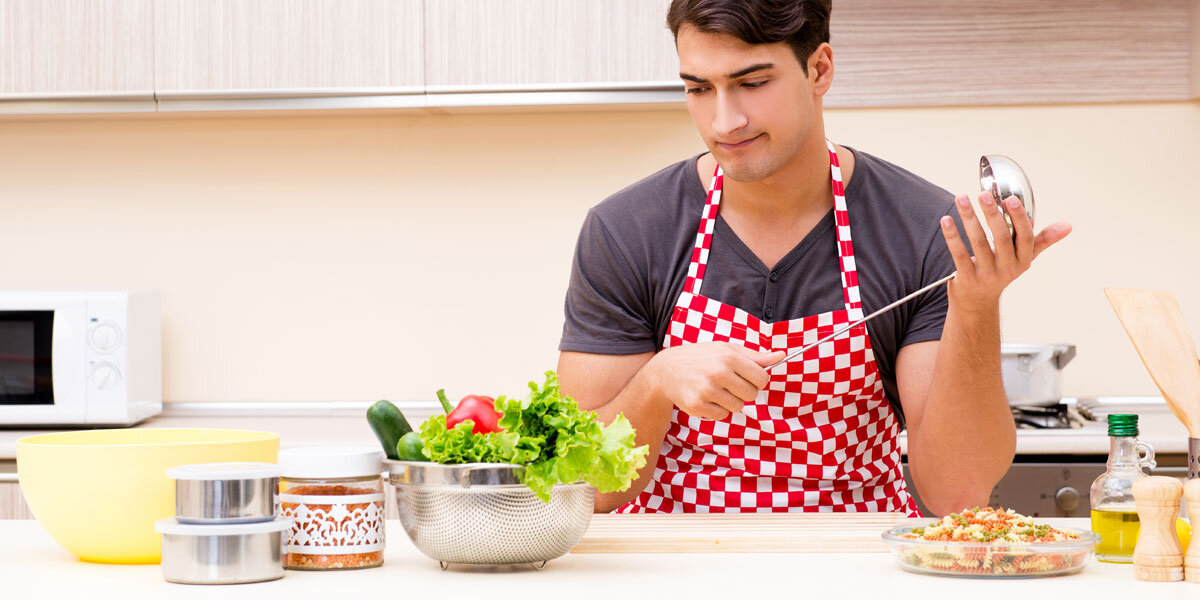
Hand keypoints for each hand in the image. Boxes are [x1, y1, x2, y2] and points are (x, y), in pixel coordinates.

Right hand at [646, 342, 782, 420]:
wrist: (666, 370)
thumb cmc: (702, 357)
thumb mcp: (726, 350)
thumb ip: (755, 356)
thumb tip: (782, 355)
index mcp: (729, 357)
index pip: (762, 379)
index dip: (757, 380)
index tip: (746, 377)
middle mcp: (718, 373)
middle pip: (752, 395)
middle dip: (744, 391)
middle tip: (728, 383)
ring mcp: (707, 391)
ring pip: (738, 407)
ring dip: (730, 401)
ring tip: (714, 389)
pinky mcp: (697, 406)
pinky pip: (722, 415)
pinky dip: (716, 409)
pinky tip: (705, 397)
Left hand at [940, 192, 1071, 312]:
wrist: (977, 302)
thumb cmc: (1001, 271)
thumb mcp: (1023, 258)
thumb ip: (1042, 240)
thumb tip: (1068, 225)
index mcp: (1023, 260)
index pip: (1025, 236)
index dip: (1019, 217)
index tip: (1010, 198)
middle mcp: (1007, 269)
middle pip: (1001, 237)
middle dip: (992, 214)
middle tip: (983, 195)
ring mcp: (986, 275)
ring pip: (978, 242)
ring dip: (969, 218)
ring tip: (961, 198)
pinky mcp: (966, 278)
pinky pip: (959, 254)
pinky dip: (952, 236)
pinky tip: (946, 220)